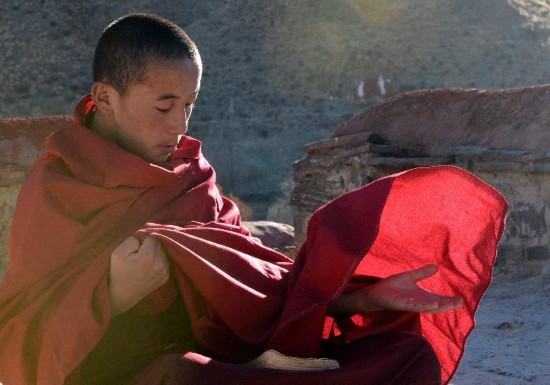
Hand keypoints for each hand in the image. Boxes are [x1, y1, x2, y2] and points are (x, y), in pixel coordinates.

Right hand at [108, 236, 169, 315]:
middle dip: (150, 246)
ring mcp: (165, 271)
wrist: (122, 295)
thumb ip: (132, 240)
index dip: (142, 241)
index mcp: (148, 257)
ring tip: (143, 261)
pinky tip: (148, 267)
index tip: (135, 249)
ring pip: (163, 252)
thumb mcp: (118, 252)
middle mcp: (160, 264)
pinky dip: (158, 261)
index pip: (152, 237)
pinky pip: (164, 261)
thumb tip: (143, 238)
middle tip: (138, 255)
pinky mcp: (166, 277)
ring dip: (155, 253)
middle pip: (159, 244)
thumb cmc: (118, 272)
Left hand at [329, 264, 463, 314]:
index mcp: (422, 296)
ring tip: (451, 304)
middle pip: (437, 304)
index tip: (462, 298)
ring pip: (428, 306)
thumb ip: (422, 273)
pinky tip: (432, 304)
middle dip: (449, 304)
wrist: (377, 292)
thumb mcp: (410, 277)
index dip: (450, 299)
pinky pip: (415, 305)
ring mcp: (412, 304)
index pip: (439, 298)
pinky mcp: (403, 304)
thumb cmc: (392, 287)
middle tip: (461, 302)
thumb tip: (436, 267)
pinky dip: (423, 305)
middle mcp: (419, 302)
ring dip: (439, 305)